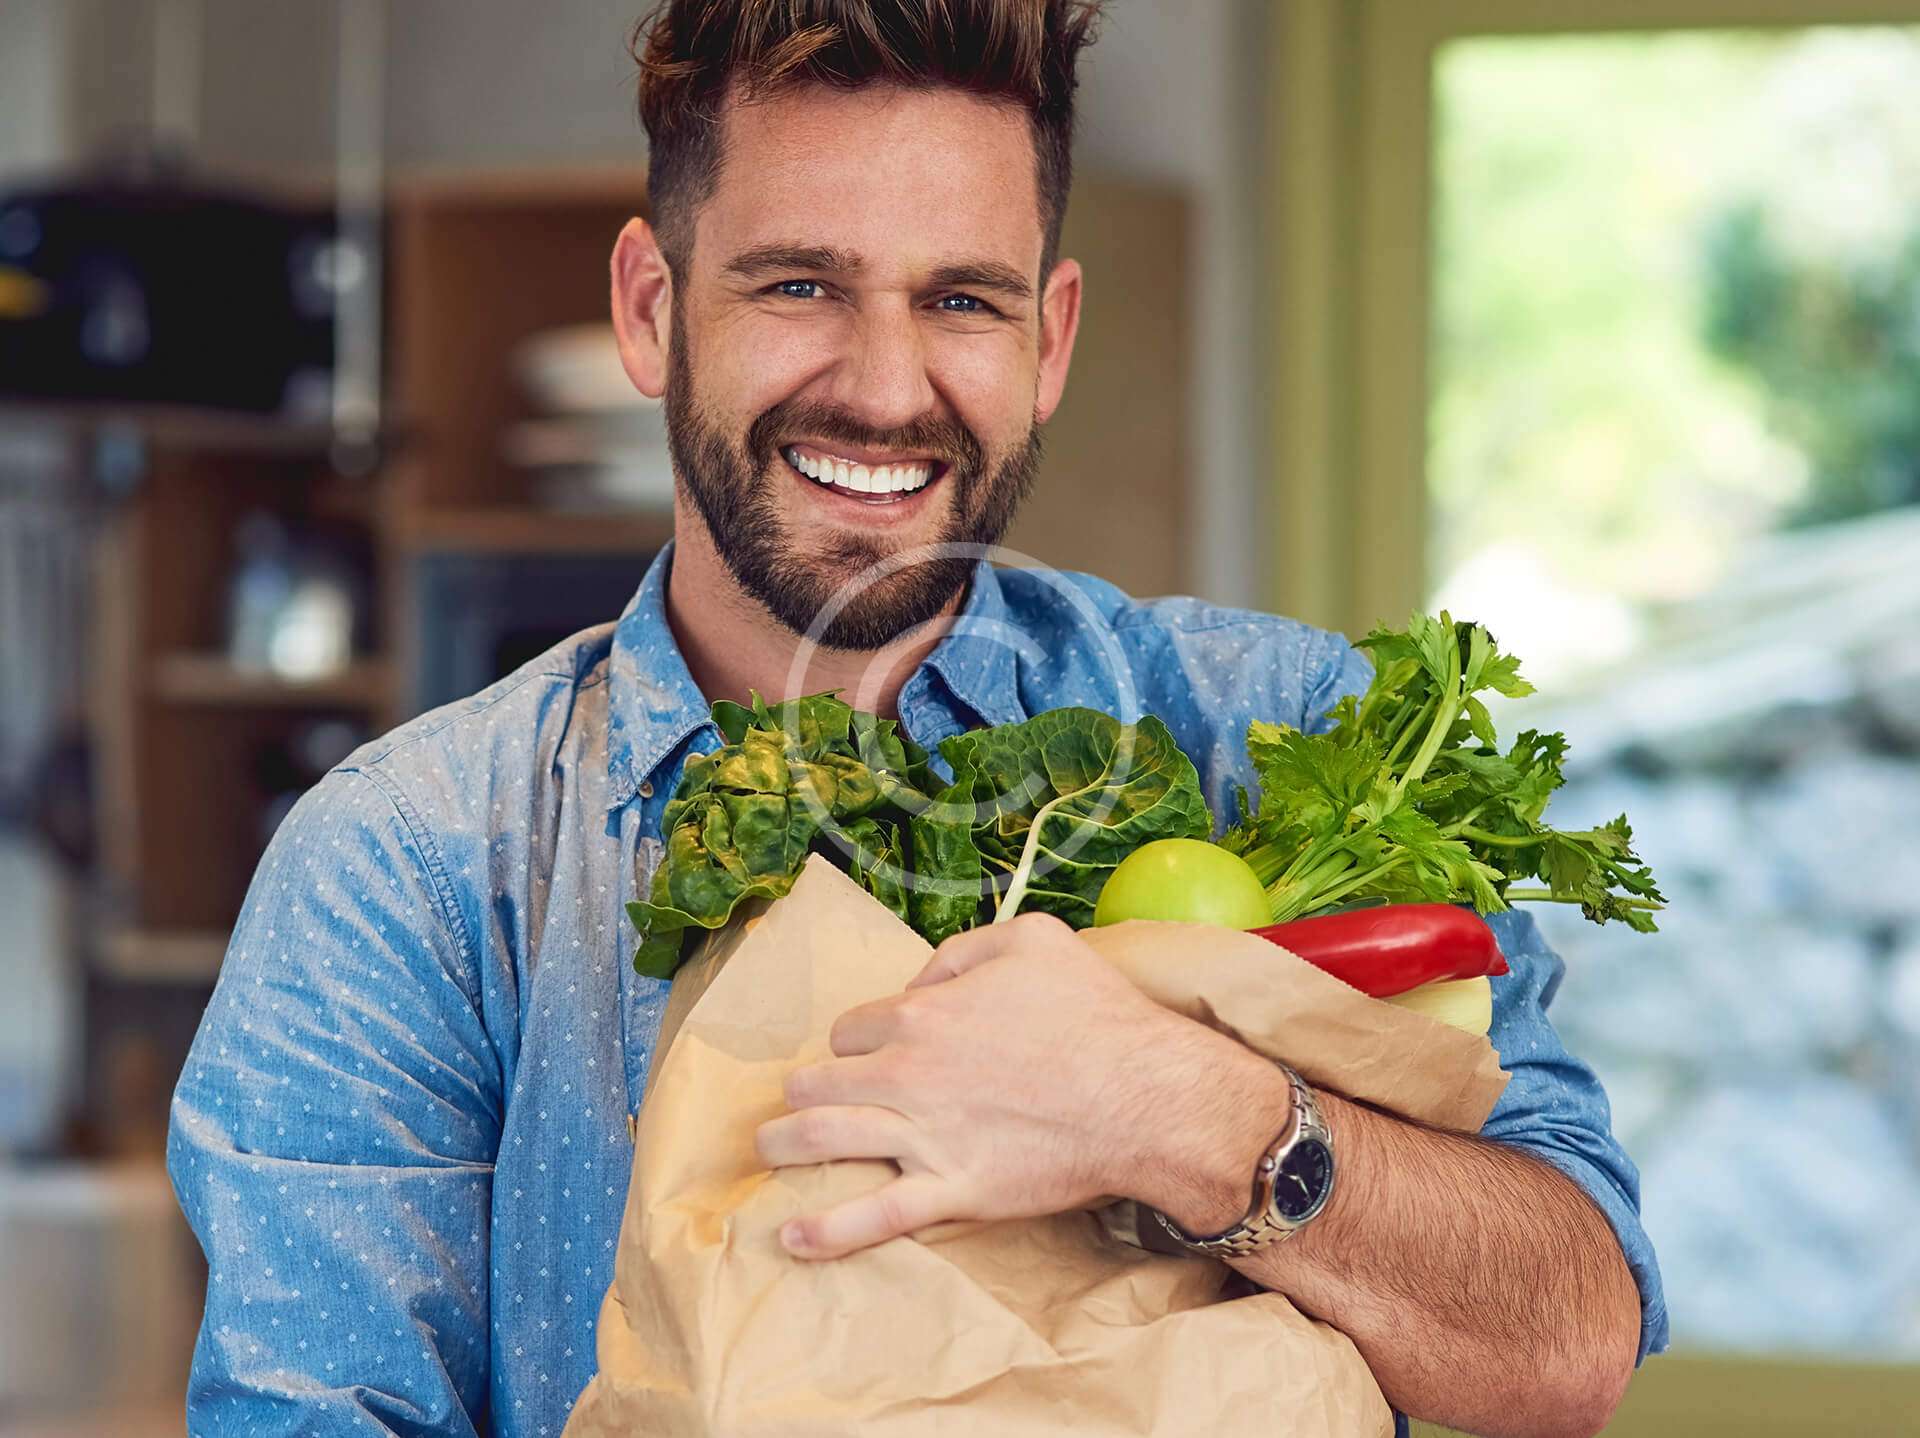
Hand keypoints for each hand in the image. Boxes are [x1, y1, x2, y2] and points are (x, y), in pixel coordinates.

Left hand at [755, 911, 1285, 1258]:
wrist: (1144, 1095)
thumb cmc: (1095, 1014)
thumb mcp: (1033, 939)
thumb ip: (963, 949)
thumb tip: (920, 975)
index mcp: (922, 1014)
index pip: (854, 1028)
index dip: (858, 1039)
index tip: (866, 1052)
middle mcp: (908, 1074)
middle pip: (821, 1082)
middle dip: (804, 1092)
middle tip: (798, 1103)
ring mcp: (924, 1137)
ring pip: (826, 1141)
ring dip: (786, 1146)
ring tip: (768, 1153)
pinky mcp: (952, 1191)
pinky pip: (875, 1217)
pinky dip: (827, 1232)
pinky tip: (792, 1239)